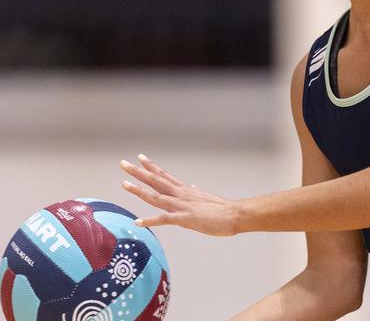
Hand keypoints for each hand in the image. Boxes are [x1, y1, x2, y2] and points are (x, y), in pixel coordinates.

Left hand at [120, 154, 240, 235]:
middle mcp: (181, 194)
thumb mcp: (206, 197)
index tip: (140, 158)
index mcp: (185, 190)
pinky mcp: (185, 219)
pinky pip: (164, 219)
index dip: (151, 166)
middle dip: (138, 172)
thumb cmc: (222, 209)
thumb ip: (195, 193)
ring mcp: (182, 206)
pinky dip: (150, 220)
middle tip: (123, 163)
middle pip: (155, 181)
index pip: (164, 175)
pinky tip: (138, 221)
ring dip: (139, 190)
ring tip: (124, 184)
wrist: (235, 214)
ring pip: (156, 196)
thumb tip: (191, 187)